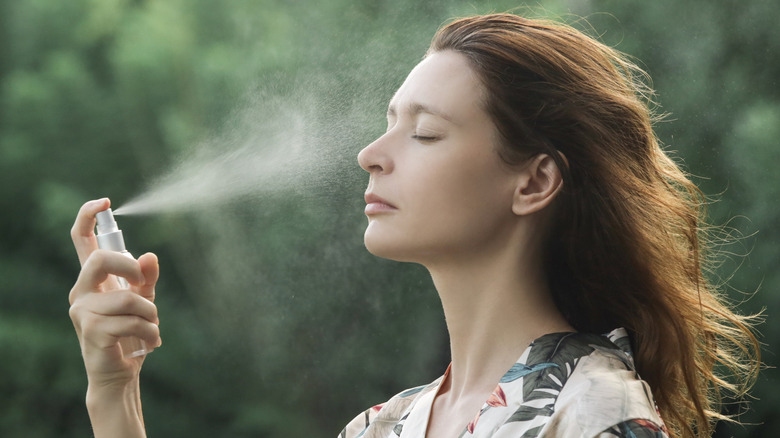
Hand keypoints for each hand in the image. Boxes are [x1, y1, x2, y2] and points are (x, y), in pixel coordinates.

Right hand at [68, 198, 160, 390]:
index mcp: (93, 280)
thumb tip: (150, 256)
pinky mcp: (91, 331)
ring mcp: (83, 311)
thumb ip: (146, 277)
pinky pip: (131, 321)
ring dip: (150, 313)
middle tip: (144, 285)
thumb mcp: (144, 300)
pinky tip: (150, 343)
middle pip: (100, 260)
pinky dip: (150, 332)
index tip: (105, 202)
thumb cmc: (130, 333)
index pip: (81, 240)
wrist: (120, 373)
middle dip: (130, 269)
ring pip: (127, 298)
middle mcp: (82, 291)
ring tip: (152, 328)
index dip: (88, 217)